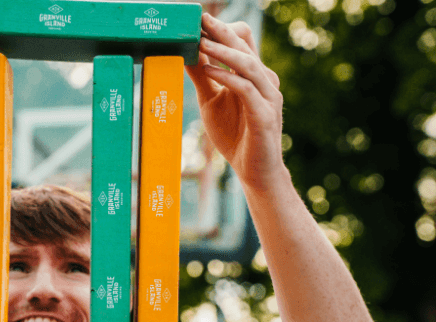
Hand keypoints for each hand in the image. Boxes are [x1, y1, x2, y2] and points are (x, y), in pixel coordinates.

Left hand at [186, 13, 287, 191]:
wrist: (254, 171)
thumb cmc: (235, 135)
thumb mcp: (211, 101)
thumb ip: (202, 78)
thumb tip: (185, 54)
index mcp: (253, 75)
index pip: (242, 41)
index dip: (222, 29)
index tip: (198, 19)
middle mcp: (264, 80)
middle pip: (245, 46)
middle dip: (221, 31)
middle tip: (200, 19)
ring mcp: (267, 96)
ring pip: (247, 64)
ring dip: (223, 51)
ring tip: (201, 41)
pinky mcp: (264, 114)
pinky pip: (246, 89)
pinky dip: (227, 77)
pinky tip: (209, 70)